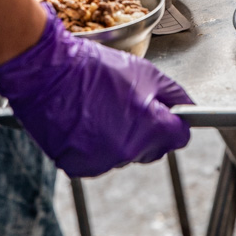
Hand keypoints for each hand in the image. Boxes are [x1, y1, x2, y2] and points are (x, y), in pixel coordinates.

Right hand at [0, 8, 191, 176]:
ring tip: (98, 109)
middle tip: (125, 105)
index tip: (166, 116)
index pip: (179, 138)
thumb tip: (189, 108)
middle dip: (146, 131)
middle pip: (151, 150)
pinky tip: (82, 122)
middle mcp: (128, 150)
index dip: (174, 123)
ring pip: (123, 155)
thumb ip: (173, 94)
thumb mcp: (143, 71)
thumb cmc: (93, 68)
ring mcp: (102, 161)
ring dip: (117, 139)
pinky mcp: (77, 167)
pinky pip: (96, 160)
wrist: (46, 73)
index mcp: (150, 127)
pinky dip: (92, 146)